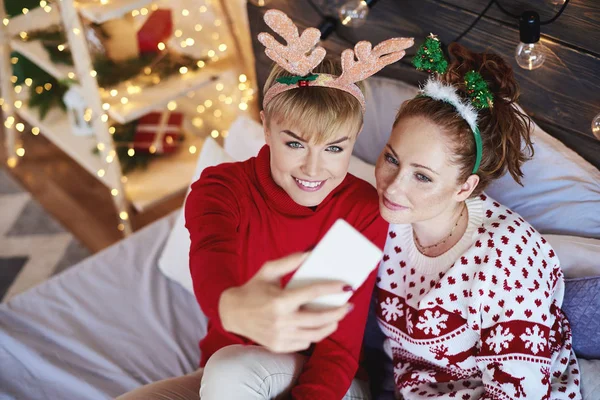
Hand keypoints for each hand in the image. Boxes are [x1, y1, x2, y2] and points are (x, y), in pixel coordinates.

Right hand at [218, 252, 353, 352]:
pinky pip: (304, 343)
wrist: (231, 313)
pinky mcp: (278, 346)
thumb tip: (311, 252)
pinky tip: (318, 327)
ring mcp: (280, 336)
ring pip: (315, 335)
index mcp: (279, 301)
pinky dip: (314, 335)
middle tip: (348, 306)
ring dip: (330, 326)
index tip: (346, 286)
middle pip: (319, 319)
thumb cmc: (252, 289)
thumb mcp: (268, 270)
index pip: (312, 294)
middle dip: (338, 312)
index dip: (331, 289)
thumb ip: (290, 261)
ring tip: (338, 318)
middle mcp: (281, 321)